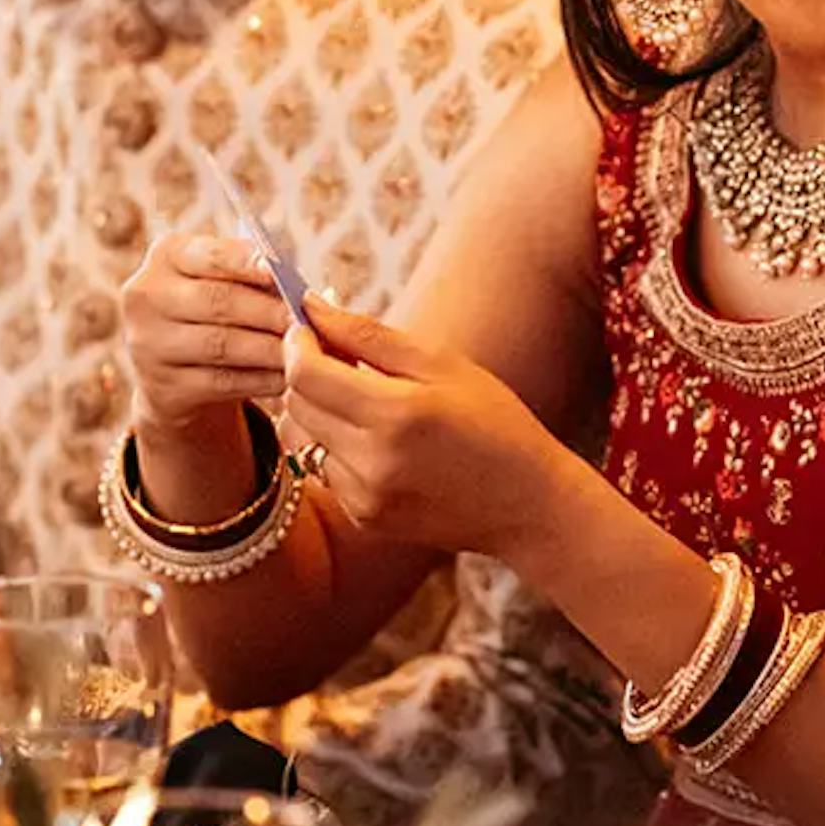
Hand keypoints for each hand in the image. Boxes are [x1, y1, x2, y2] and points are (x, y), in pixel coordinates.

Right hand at [120, 232, 295, 431]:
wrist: (174, 370)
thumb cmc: (213, 310)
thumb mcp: (222, 281)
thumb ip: (253, 275)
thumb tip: (300, 289)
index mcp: (166, 256)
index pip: (209, 256)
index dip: (245, 262)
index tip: (278, 270)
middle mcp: (147, 297)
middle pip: (217, 301)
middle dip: (268, 311)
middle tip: (305, 320)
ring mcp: (148, 344)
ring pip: (221, 345)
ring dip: (269, 348)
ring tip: (303, 350)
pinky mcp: (162, 386)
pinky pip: (221, 382)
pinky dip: (260, 380)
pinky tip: (286, 378)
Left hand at [282, 300, 578, 561]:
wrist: (528, 504)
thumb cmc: (494, 422)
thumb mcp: (442, 363)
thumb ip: (368, 335)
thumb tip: (313, 307)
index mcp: (395, 414)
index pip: (306, 373)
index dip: (298, 343)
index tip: (307, 326)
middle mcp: (372, 461)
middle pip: (296, 404)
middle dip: (307, 372)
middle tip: (340, 355)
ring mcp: (364, 497)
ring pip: (302, 438)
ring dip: (319, 411)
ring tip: (365, 400)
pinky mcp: (364, 517)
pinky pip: (323, 469)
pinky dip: (337, 447)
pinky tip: (379, 440)